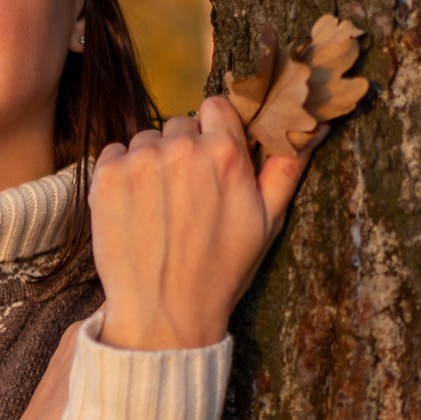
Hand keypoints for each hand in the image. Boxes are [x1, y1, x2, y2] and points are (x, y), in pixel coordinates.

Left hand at [90, 96, 325, 350]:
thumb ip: (287, 165)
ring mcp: (140, 160)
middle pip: (179, 125)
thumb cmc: (221, 270)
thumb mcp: (267, 220)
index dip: (214, 131)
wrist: (163, 311)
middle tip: (185, 195)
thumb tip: (314, 123)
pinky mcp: (106, 176)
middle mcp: (181, 148)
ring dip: (151, 163)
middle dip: (183, 151)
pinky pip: (114, 154)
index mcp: (225, 154)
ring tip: (159, 208)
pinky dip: (121, 174)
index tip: (211, 159)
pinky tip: (134, 209)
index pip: (216, 108)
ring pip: (146, 140)